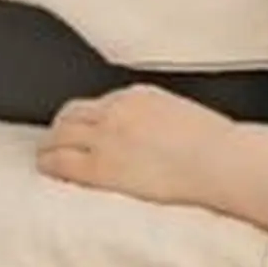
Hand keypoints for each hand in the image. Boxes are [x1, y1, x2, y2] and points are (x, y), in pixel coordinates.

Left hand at [38, 85, 232, 209]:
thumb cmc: (218, 147)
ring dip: (50, 146)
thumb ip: (160, 120)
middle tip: (56, 143)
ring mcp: (105, 137)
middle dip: (62, 128)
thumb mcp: (185, 117)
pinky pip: (59, 162)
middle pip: (71, 115)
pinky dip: (48, 165)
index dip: (88, 120)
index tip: (85, 132)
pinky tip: (47, 170)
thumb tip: (155, 138)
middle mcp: (116, 111)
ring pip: (59, 136)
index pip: (100, 103)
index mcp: (139, 96)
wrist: (221, 162)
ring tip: (46, 158)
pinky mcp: (99, 166)